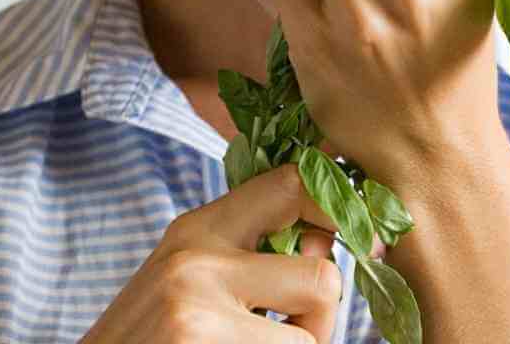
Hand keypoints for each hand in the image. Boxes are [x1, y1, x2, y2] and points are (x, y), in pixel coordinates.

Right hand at [79, 158, 384, 342]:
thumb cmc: (147, 340)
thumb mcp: (186, 280)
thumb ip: (250, 255)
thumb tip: (329, 243)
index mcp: (197, 229)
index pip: (291, 182)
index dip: (340, 205)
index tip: (363, 239)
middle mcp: (196, 258)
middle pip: (321, 274)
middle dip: (320, 318)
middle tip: (290, 335)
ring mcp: (197, 306)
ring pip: (310, 336)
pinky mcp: (200, 343)